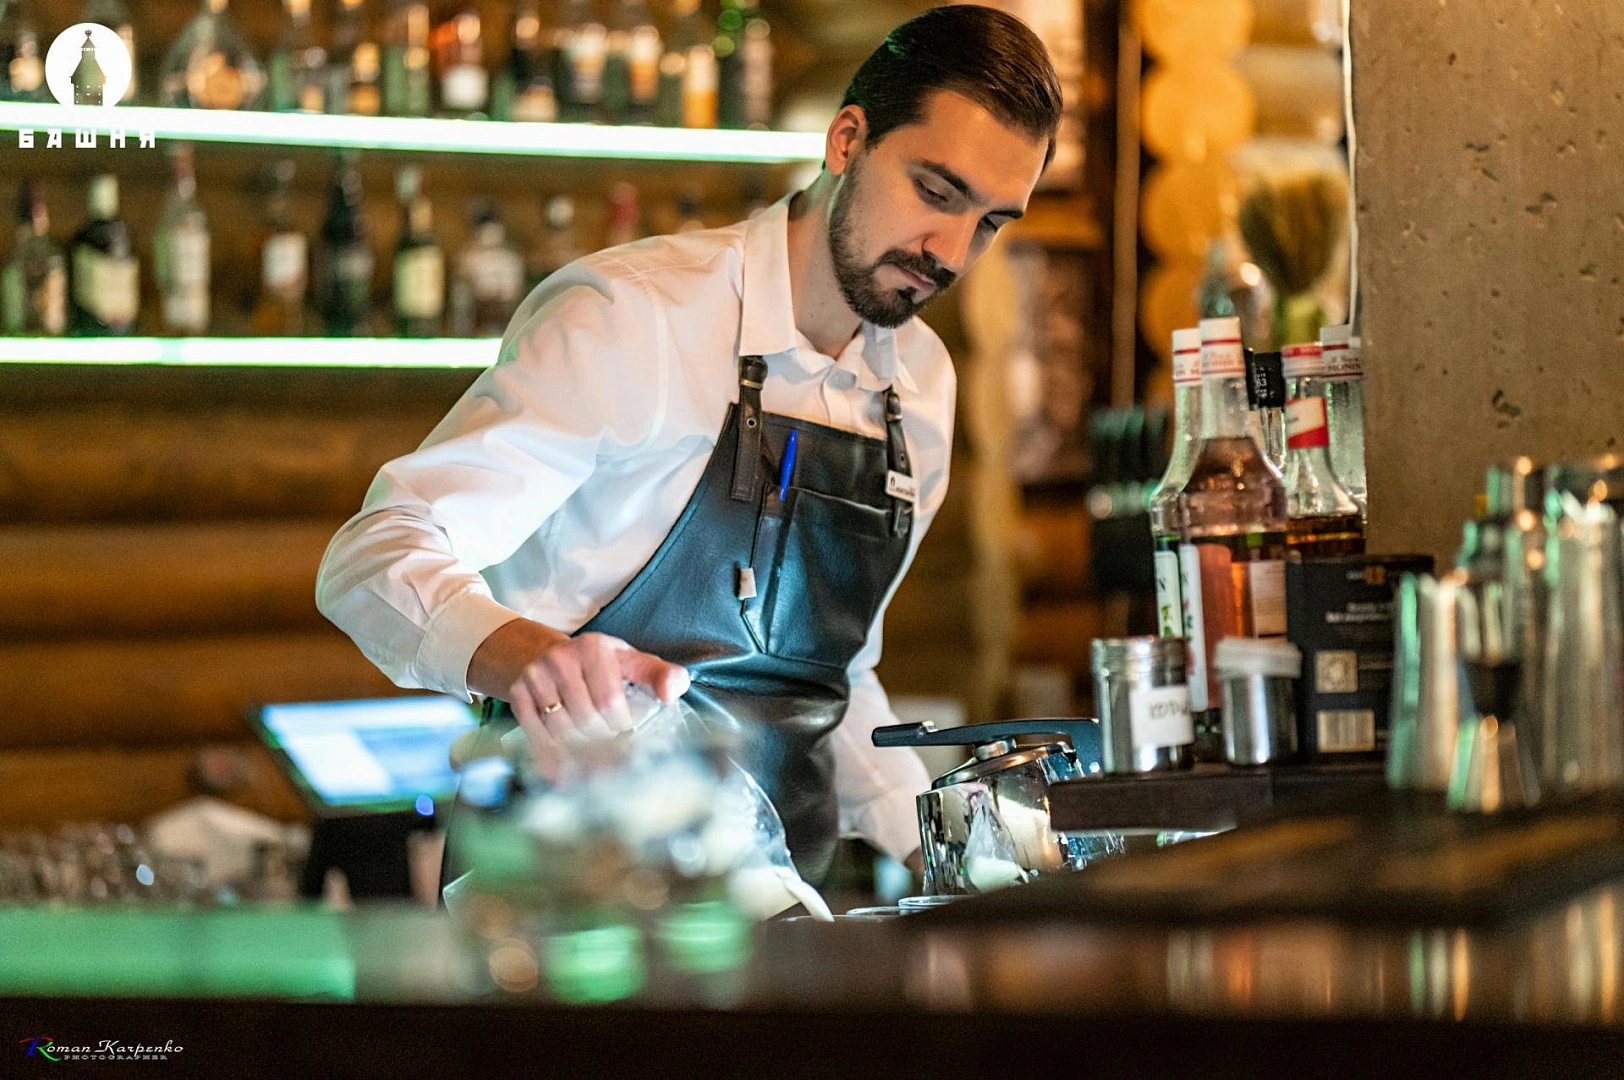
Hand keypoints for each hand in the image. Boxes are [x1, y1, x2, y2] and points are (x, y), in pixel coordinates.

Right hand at [507, 631, 689, 777]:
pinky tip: (566, 769)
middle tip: (614, 757)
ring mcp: (535, 676)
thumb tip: (671, 693)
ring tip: (595, 765)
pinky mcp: (517, 694)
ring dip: (579, 753)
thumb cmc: (603, 667)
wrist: (551, 657)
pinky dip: (552, 756)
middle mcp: (560, 658)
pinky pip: (535, 735)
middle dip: (602, 743)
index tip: (628, 735)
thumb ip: (661, 675)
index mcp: (593, 648)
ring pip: (560, 730)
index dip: (621, 726)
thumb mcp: (633, 663)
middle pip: (584, 718)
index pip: (609, 700)